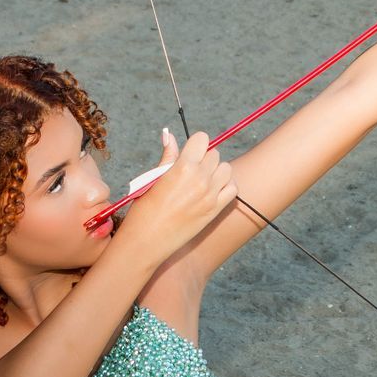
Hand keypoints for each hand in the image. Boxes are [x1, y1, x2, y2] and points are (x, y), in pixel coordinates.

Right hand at [113, 128, 236, 259]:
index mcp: (182, 167)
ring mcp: (210, 195)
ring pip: (226, 169)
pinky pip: (232, 188)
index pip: (202, 139)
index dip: (195, 144)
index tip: (188, 153)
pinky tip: (212, 191)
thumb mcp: (152, 179)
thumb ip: (168, 156)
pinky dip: (225, 186)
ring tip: (202, 180)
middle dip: (204, 158)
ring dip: (217, 171)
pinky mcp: (215, 210)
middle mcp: (200, 179)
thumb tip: (168, 134)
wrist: (147, 241)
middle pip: (215, 154)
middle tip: (190, 171)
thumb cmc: (144, 210)